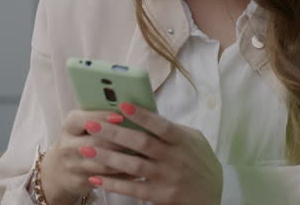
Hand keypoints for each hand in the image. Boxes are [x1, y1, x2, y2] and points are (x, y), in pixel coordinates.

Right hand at [39, 109, 136, 204]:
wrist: (58, 170)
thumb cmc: (78, 140)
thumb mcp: (81, 126)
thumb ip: (100, 117)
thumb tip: (130, 108)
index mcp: (69, 125)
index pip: (83, 119)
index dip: (102, 117)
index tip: (121, 115)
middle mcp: (67, 146)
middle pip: (96, 143)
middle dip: (120, 141)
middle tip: (142, 137)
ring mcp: (72, 166)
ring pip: (103, 164)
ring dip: (126, 160)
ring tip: (145, 154)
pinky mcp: (79, 182)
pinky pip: (107, 180)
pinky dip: (124, 175)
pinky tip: (139, 171)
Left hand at [80, 102, 222, 204]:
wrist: (212, 196)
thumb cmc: (199, 162)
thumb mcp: (194, 141)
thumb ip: (172, 129)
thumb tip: (144, 114)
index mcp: (183, 140)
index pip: (161, 125)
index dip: (143, 115)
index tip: (122, 104)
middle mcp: (175, 158)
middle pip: (142, 143)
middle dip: (114, 132)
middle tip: (91, 124)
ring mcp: (167, 178)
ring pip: (133, 166)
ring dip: (108, 157)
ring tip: (86, 149)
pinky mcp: (161, 196)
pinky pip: (133, 188)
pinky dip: (114, 183)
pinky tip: (96, 177)